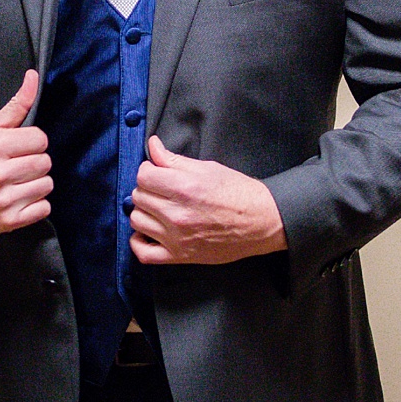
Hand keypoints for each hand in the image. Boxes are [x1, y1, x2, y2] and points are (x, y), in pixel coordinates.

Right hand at [0, 70, 52, 233]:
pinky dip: (34, 204)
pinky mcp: (7, 221)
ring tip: (16, 181)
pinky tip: (17, 197)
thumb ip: (16, 105)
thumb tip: (34, 77)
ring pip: (47, 185)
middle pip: (45, 162)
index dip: (31, 142)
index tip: (17, 147)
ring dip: (35, 183)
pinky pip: (43, 208)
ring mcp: (2, 200)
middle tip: (15, 164)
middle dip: (33, 161)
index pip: (41, 139)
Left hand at [130, 136, 286, 264]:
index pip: (143, 176)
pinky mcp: (180, 256)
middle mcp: (177, 214)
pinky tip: (148, 233)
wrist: (263, 222)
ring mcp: (177, 238)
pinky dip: (139, 243)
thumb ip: (173, 160)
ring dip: (144, 212)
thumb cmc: (238, 193)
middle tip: (163, 190)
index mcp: (184, 189)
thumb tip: (152, 145)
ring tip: (159, 209)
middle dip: (148, 189)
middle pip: (138, 197)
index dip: (149, 171)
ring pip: (136, 221)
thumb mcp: (207, 169)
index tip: (158, 173)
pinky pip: (143, 253)